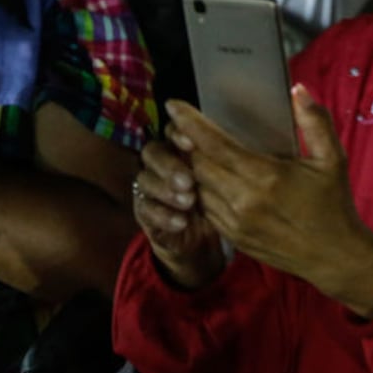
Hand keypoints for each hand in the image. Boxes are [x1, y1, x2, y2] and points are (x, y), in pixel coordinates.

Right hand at [132, 132, 227, 289]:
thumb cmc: (223, 203)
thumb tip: (220, 138)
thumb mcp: (228, 180)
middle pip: (152, 152)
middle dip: (169, 165)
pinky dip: (162, 215)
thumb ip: (221, 157)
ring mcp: (150, 188)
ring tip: (188, 202)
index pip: (172, 131)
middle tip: (188, 181)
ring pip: (145, 180)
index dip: (177, 133)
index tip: (190, 143)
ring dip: (165, 190)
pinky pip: (145, 210)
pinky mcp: (145, 213)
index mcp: (182, 148)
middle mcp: (162, 163)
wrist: (209, 242)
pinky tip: (181, 222)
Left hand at [166, 87, 372, 314]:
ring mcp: (236, 223)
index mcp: (266, 177)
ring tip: (191, 148)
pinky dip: (201, 190)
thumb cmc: (334, 206)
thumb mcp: (333, 159)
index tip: (174, 106)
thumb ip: (314, 121)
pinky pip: (205, 208)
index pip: (214, 144)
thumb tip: (298, 90)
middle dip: (186, 142)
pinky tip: (207, 177)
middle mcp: (244, 201)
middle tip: (182, 124)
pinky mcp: (234, 238)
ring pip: (197, 187)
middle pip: (197, 164)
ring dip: (191, 167)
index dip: (189, 123)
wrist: (335, 258)